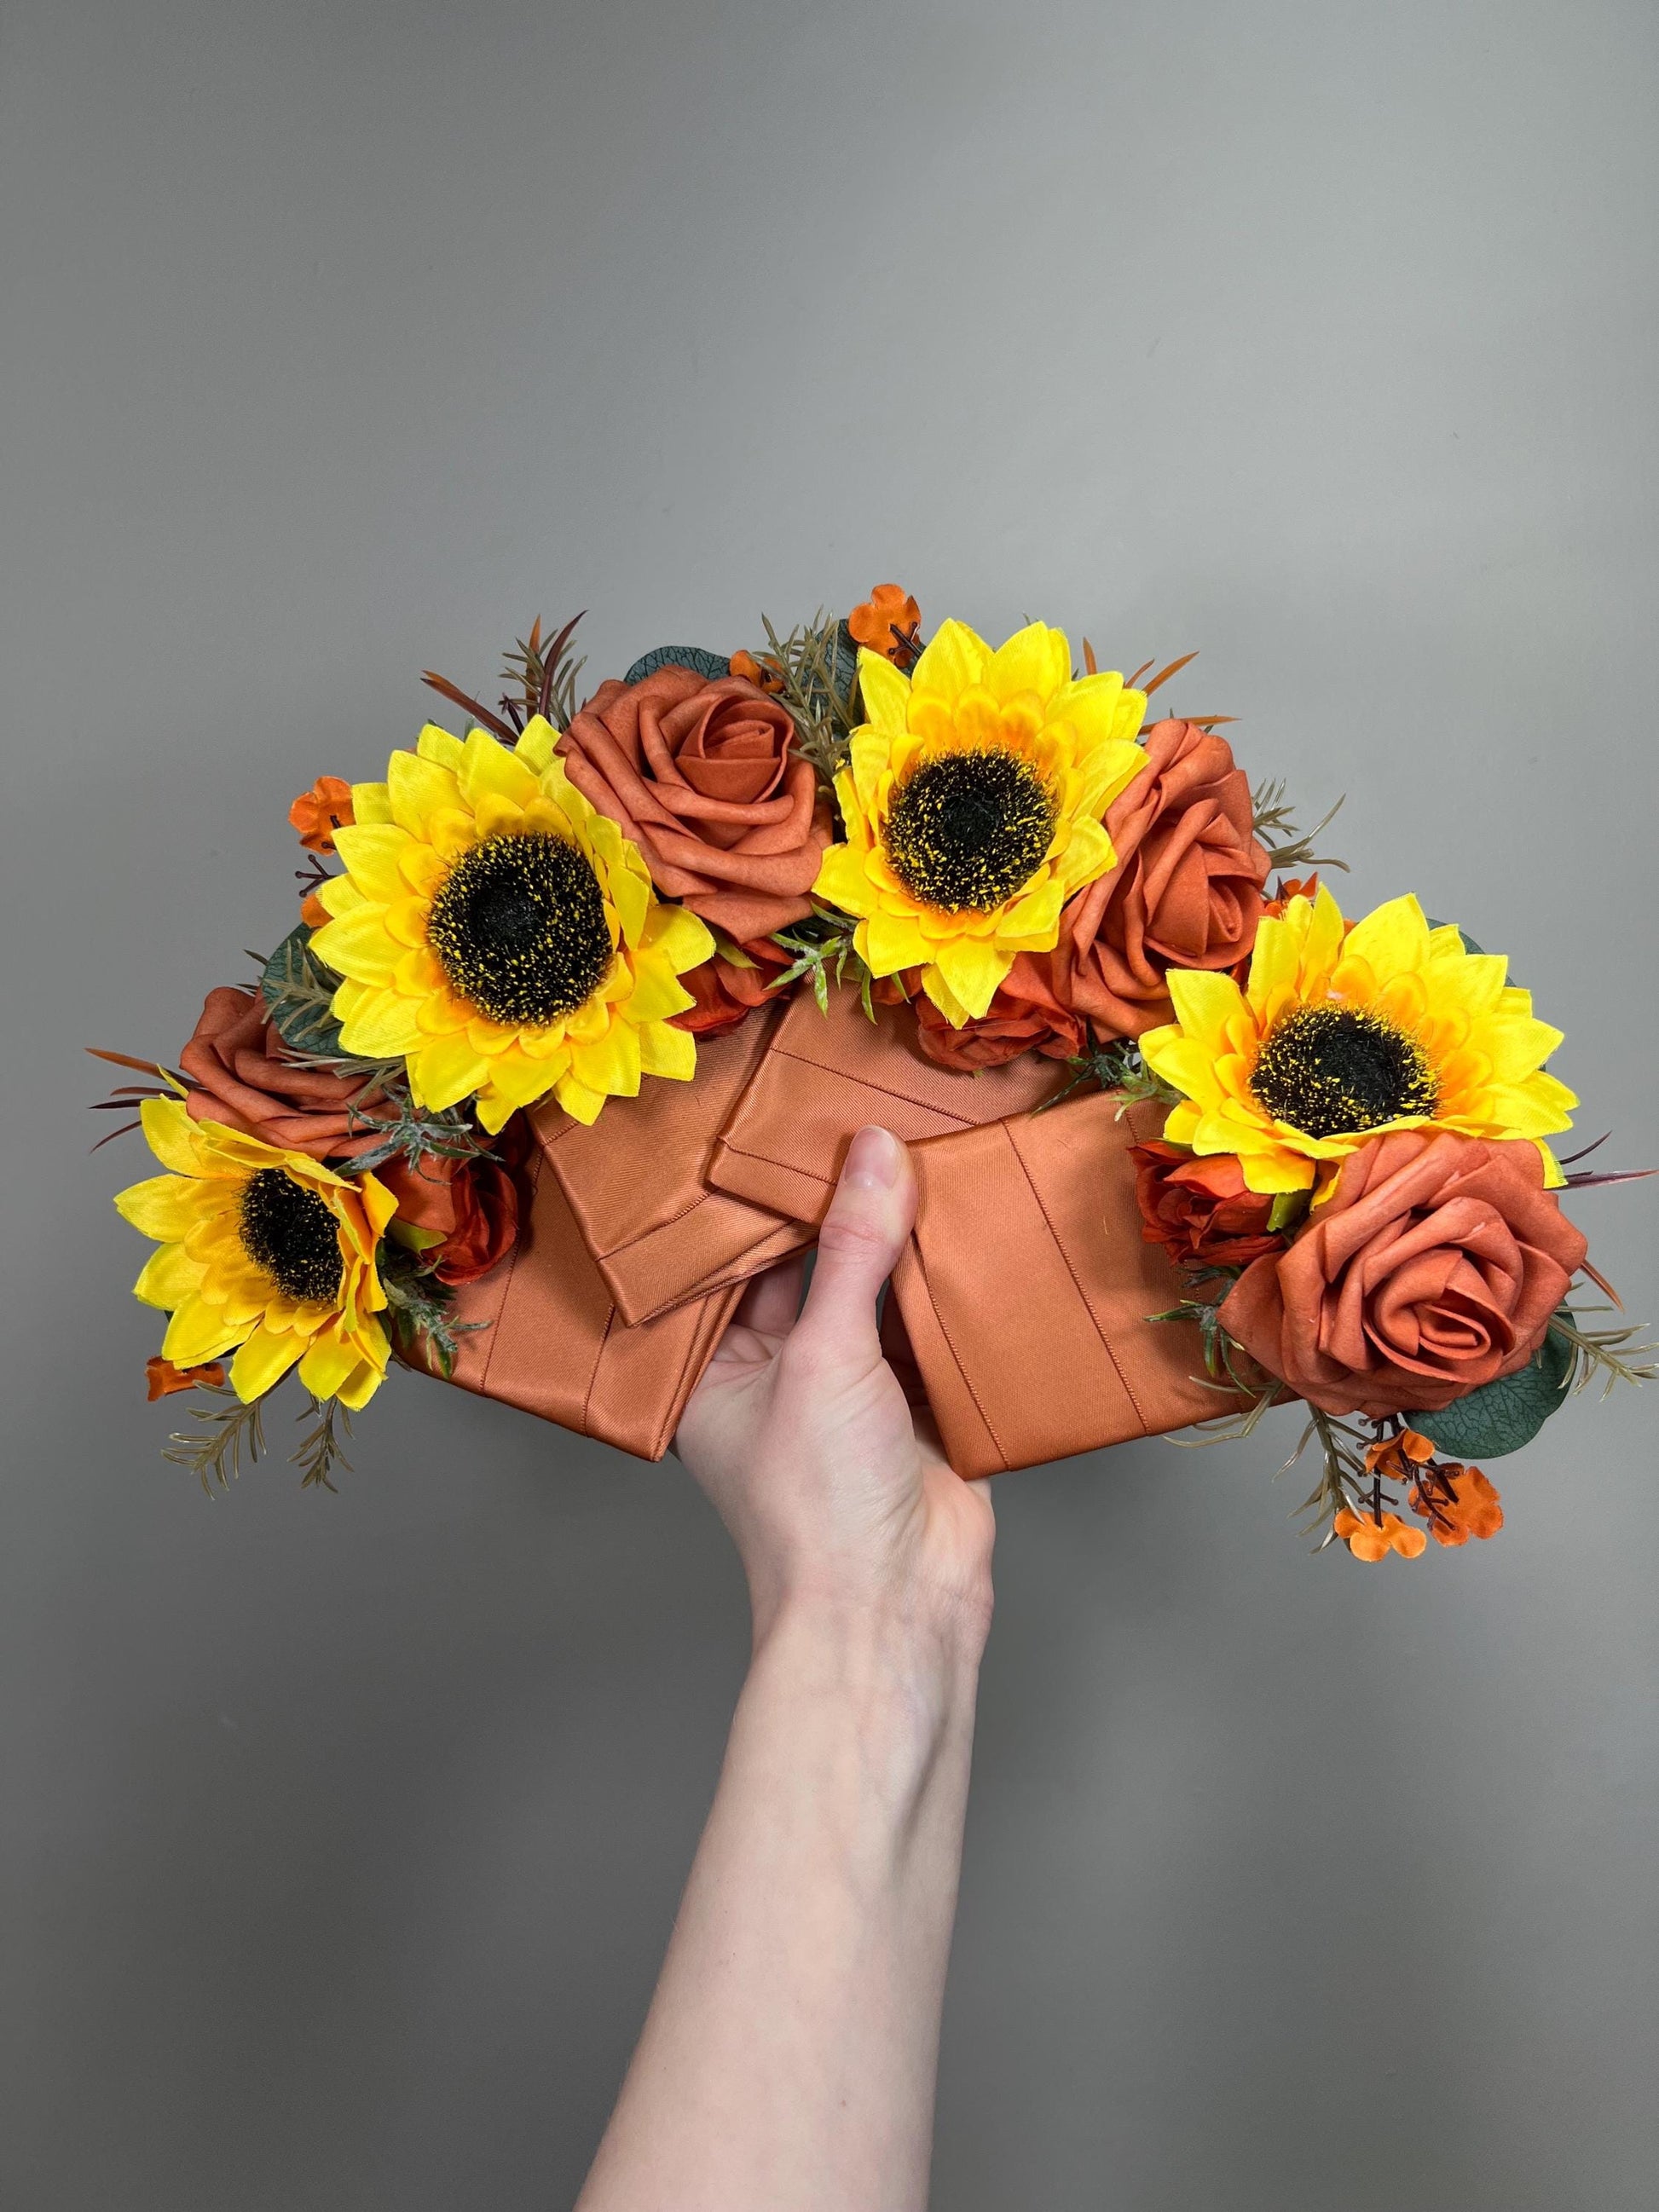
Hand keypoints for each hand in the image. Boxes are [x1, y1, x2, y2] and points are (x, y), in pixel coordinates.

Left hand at [675, 1125, 994, 1651]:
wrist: (896, 1608)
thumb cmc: (816, 1502)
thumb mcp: (824, 1354)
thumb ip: (854, 1248)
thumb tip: (873, 1149)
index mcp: (716, 1367)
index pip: (734, 1259)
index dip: (764, 1195)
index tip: (797, 1120)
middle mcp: (776, 1374)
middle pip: (811, 1269)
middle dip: (843, 1209)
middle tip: (872, 1119)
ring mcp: (851, 1391)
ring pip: (876, 1295)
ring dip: (904, 1243)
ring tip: (928, 1150)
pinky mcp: (918, 1408)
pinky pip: (931, 1330)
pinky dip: (950, 1289)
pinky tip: (971, 1225)